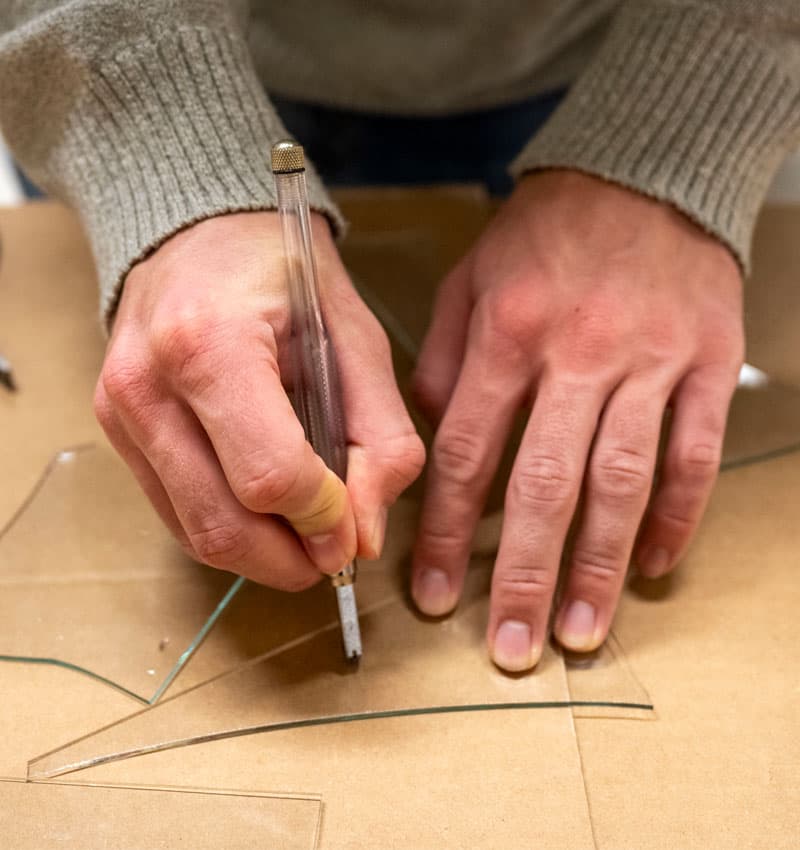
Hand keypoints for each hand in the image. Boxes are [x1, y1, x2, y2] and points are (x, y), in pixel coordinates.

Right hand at [94, 212, 423, 589]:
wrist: (197, 230)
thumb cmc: (284, 273)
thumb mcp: (356, 339)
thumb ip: (379, 439)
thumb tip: (363, 538)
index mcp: (211, 344)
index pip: (270, 476)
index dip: (324, 518)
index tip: (355, 525)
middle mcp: (147, 385)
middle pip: (223, 523)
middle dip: (292, 559)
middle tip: (335, 554)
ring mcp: (121, 412)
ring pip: (195, 532)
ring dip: (261, 556)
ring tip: (305, 537)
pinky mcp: (116, 430)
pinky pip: (175, 513)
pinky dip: (229, 530)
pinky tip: (267, 514)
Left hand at [411, 171, 743, 670]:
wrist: (644, 172)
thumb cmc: (546, 232)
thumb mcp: (469, 279)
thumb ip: (443, 360)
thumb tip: (430, 436)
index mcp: (507, 334)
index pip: (464, 454)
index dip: (445, 532)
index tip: (433, 594)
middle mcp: (576, 356)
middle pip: (544, 485)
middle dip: (523, 575)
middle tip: (510, 647)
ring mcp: (649, 362)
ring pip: (622, 482)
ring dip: (599, 566)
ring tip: (579, 633)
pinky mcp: (707, 364)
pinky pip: (694, 455)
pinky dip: (676, 516)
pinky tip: (653, 566)